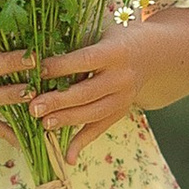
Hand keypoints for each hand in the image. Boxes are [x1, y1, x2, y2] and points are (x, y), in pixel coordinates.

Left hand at [26, 18, 166, 152]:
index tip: (39, 70)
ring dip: (67, 121)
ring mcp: (123, 98)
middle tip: (34, 107)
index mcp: (115, 52)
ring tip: (44, 124)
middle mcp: (122, 77)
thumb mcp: (102, 31)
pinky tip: (67, 157)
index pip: (85, 60)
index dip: (61, 66)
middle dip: (59, 101)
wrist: (154, 55)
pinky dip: (83, 143)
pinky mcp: (120, 112)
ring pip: (93, 113)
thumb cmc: (117, 38)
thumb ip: (78, 41)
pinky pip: (100, 129)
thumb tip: (40, 50)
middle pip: (87, 92)